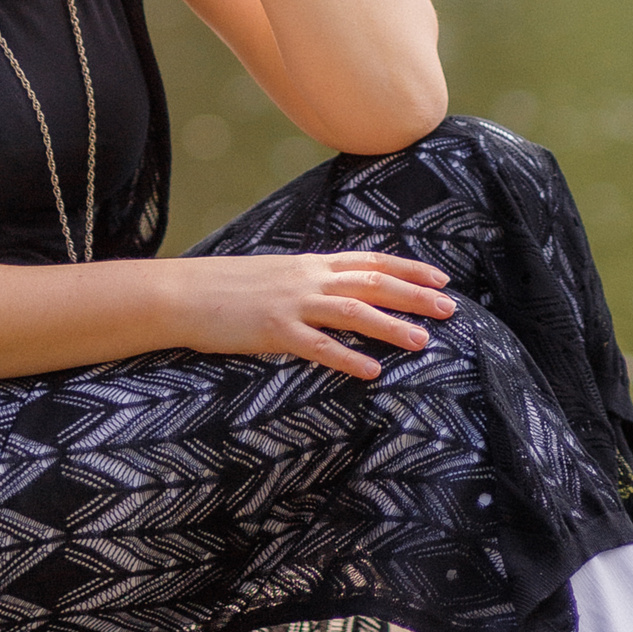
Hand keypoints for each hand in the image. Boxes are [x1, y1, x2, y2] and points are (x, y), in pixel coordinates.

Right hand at [171, 248, 454, 377]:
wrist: (182, 292)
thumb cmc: (225, 288)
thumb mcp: (274, 275)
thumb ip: (307, 282)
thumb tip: (336, 292)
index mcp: (309, 264)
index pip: (370, 261)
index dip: (408, 269)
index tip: (441, 279)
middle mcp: (307, 279)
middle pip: (372, 282)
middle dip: (414, 296)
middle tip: (450, 309)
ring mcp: (292, 304)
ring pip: (353, 311)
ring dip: (391, 326)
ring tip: (423, 342)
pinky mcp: (274, 330)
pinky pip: (319, 346)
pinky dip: (348, 357)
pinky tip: (372, 371)